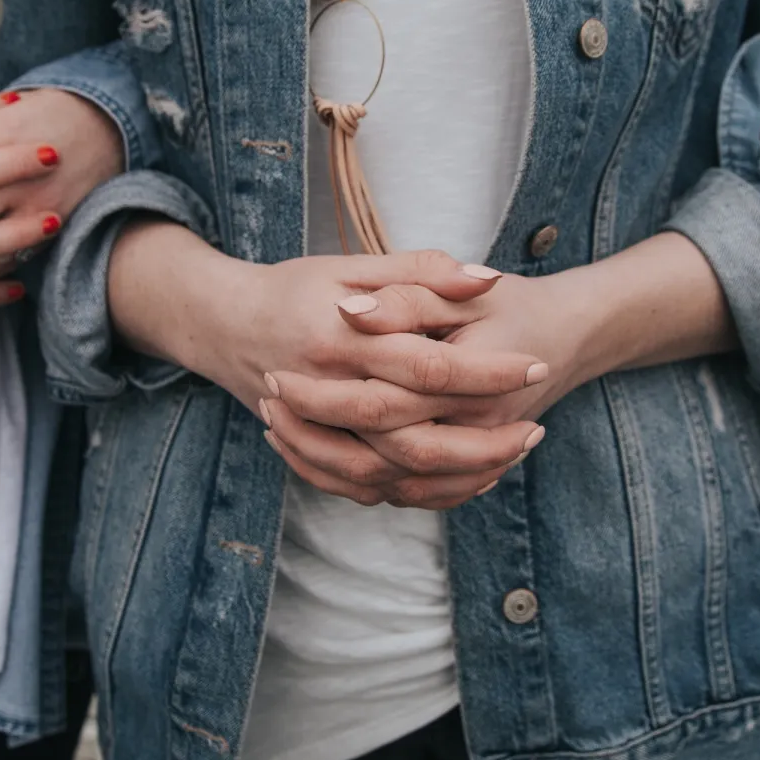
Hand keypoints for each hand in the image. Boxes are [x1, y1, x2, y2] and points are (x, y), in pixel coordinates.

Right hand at [109, 227, 550, 508]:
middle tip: (536, 430)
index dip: (485, 371)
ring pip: (394, 475)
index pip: (428, 364)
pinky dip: (417, 493)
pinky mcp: (314, 454)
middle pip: (415, 436)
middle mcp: (327, 392)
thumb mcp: (352, 267)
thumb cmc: (293, 288)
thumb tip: (486, 278)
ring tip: (510, 458)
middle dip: (483, 440)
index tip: (535, 367)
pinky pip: (369, 489)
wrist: (223, 325)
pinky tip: (461, 480)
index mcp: (342, 339)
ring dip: (456, 476)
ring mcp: (316, 432)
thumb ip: (420, 271)